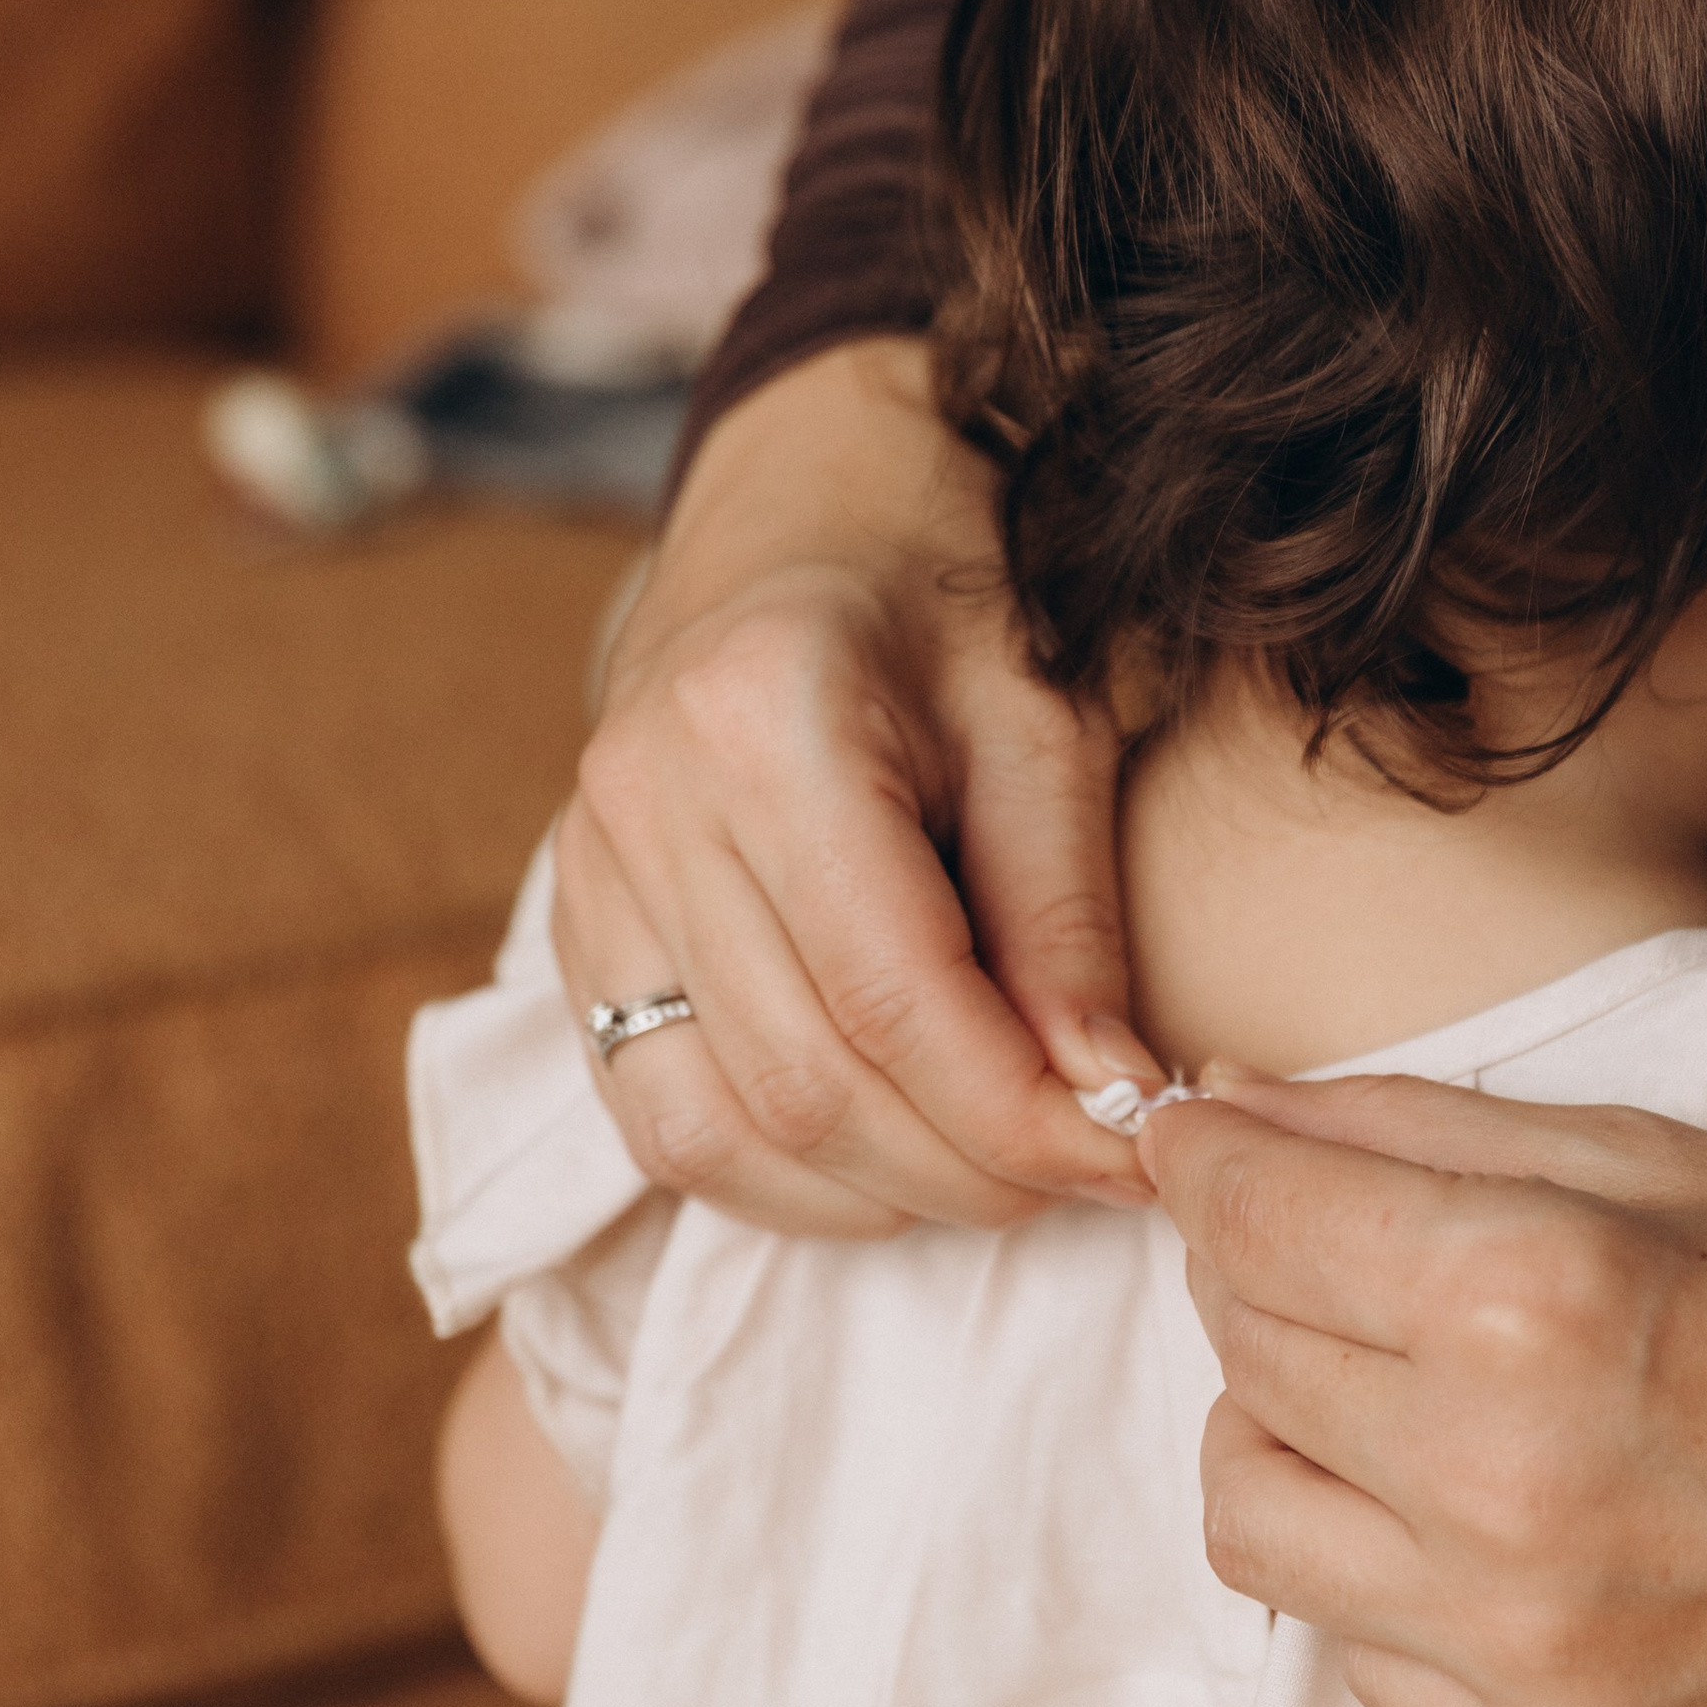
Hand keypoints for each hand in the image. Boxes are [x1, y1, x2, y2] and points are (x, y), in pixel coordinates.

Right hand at [553, 338, 1158, 1233]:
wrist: (811, 515)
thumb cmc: (950, 600)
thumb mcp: (1049, 723)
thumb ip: (1069, 918)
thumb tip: (1108, 1104)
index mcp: (764, 716)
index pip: (891, 995)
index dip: (1018, 1112)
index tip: (1134, 1153)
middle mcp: (643, 799)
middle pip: (806, 1080)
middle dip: (967, 1166)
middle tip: (1089, 1167)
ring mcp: (585, 870)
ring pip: (720, 1128)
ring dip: (878, 1191)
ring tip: (1000, 1167)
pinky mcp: (572, 931)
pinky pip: (658, 1119)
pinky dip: (781, 1176)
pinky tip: (891, 1156)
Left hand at [1142, 1071, 1706, 1706]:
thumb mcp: (1661, 1161)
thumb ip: (1417, 1130)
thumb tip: (1222, 1108)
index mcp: (1528, 1298)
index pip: (1247, 1219)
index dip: (1203, 1162)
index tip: (1195, 1140)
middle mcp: (1496, 1486)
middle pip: (1237, 1352)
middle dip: (1260, 1277)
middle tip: (1350, 1250)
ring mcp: (1513, 1651)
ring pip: (1247, 1514)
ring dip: (1286, 1431)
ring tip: (1404, 1394)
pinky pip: (1351, 1646)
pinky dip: (1381, 1566)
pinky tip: (1492, 1519)